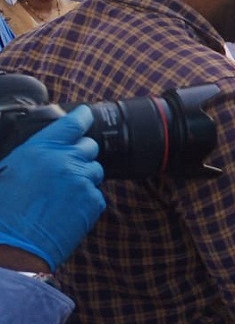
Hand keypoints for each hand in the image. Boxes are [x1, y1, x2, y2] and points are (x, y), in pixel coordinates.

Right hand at [0, 106, 104, 270]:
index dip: (82, 117)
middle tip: (65, 169)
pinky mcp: (94, 202)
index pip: (73, 123)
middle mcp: (65, 161)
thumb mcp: (7, 171)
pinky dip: (86, 200)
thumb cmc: (4, 212)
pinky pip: (96, 194)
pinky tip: (66, 211)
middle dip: (80, 154)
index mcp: (40, 149)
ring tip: (62, 195)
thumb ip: (32, 155)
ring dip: (84, 178)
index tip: (86, 115)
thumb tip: (44, 151)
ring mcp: (83, 181)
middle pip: (90, 146)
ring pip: (95, 170)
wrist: (13, 248)